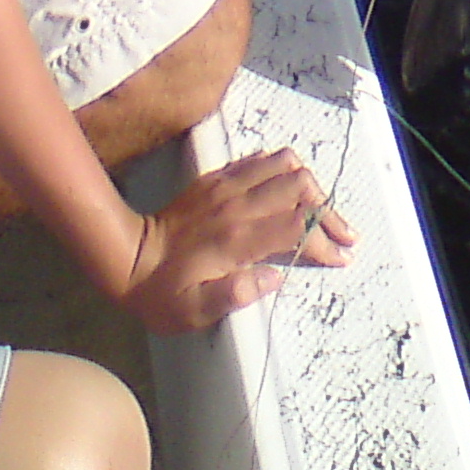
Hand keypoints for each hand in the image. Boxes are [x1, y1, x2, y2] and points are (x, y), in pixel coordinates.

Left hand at [118, 146, 356, 332]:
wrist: (127, 257)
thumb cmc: (162, 292)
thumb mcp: (194, 310)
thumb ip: (235, 295)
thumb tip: (274, 278)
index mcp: (235, 240)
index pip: (296, 227)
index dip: (325, 241)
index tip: (340, 257)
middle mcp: (236, 205)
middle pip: (300, 188)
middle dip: (328, 212)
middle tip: (342, 235)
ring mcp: (226, 186)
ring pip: (284, 164)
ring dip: (309, 186)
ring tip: (318, 211)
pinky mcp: (217, 178)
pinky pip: (260, 159)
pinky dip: (283, 169)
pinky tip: (287, 190)